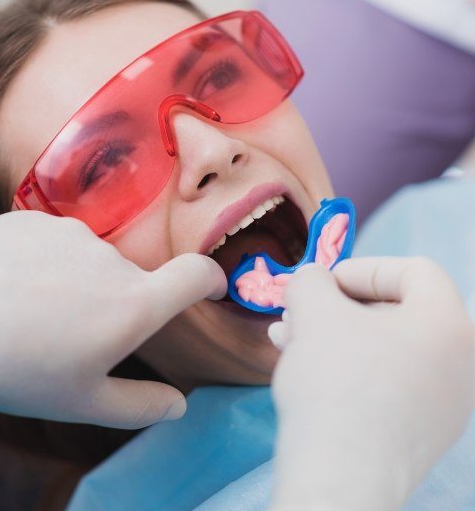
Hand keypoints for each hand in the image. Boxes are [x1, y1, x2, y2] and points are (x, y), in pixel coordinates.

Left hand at [0, 211, 225, 427]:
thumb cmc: (12, 366)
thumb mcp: (81, 401)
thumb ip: (141, 405)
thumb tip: (178, 404)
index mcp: (133, 304)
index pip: (197, 274)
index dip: (210, 280)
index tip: (208, 289)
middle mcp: (112, 260)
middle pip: (131, 280)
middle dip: (115, 305)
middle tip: (67, 336)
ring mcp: (72, 232)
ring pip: (90, 262)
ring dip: (75, 284)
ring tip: (29, 313)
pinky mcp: (35, 218)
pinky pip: (54, 243)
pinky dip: (44, 264)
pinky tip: (9, 287)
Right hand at [269, 258, 474, 510]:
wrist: (341, 476)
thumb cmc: (336, 380)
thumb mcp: (314, 310)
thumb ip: (311, 280)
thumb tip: (312, 280)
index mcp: (450, 325)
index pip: (415, 271)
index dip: (363, 268)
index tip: (323, 284)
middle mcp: (461, 364)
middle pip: (395, 312)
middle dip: (336, 307)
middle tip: (296, 313)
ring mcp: (445, 404)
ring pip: (383, 349)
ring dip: (333, 336)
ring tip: (286, 339)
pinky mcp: (421, 433)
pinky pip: (386, 382)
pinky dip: (347, 368)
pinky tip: (305, 370)